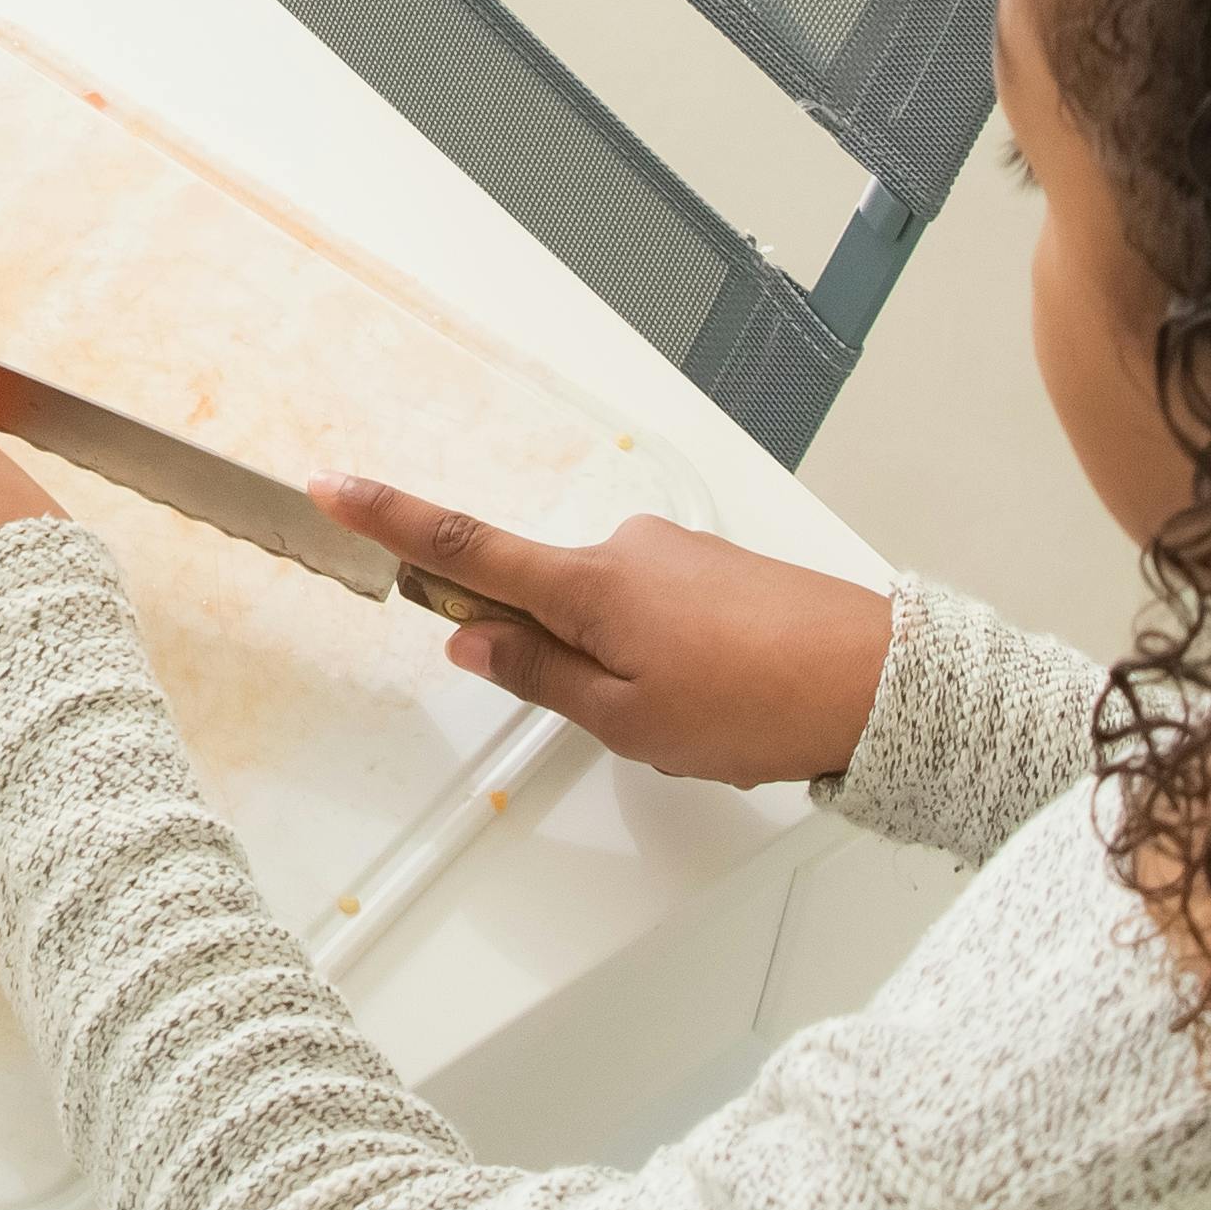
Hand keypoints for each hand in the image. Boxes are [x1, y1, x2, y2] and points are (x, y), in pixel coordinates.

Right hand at [317, 481, 898, 787]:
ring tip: (696, 722)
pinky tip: (716, 698)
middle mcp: (622, 549)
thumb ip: (541, 678)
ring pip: (602, 609)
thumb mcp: (632, 721)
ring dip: (615, 662)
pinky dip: (658, 652)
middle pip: (539, 591)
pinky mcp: (711, 566)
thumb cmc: (757, 706)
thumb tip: (472, 640)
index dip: (390, 519)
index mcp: (589, 586)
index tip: (330, 487)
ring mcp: (671, 552)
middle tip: (615, 717)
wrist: (880, 680)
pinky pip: (651, 606)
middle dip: (547, 651)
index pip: (464, 544)